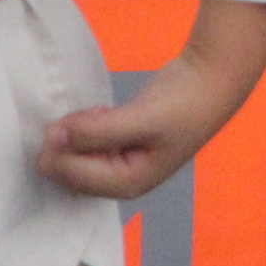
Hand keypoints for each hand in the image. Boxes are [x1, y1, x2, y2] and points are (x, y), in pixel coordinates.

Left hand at [36, 0, 265, 201]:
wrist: (211, 80)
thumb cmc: (182, 105)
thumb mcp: (140, 119)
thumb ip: (95, 132)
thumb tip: (54, 137)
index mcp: (126, 184)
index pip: (71, 177)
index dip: (57, 150)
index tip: (61, 121)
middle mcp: (120, 181)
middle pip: (70, 172)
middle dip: (66, 144)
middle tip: (84, 113)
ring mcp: (120, 163)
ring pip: (76, 156)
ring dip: (75, 134)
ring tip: (98, 111)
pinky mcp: (120, 144)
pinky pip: (87, 144)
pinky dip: (85, 128)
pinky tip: (101, 112)